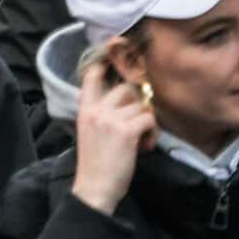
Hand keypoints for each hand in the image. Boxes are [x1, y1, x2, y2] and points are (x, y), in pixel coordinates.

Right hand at [70, 48, 155, 214]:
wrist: (94, 189)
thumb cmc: (97, 164)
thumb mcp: (92, 133)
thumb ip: (104, 114)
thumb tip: (130, 99)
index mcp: (85, 110)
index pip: (92, 77)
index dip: (106, 63)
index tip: (114, 49)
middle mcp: (96, 110)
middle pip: (127, 88)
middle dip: (139, 104)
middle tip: (140, 125)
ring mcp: (110, 119)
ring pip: (142, 105)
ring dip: (148, 122)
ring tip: (143, 141)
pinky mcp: (125, 130)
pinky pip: (150, 119)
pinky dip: (153, 133)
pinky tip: (146, 147)